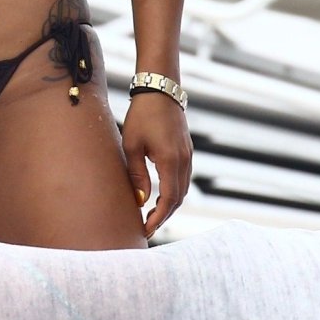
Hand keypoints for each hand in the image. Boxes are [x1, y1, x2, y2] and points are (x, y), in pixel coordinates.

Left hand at [122, 89, 192, 236]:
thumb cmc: (142, 115)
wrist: (160, 89)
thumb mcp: (132, 145)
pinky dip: (174, 192)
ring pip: (183, 189)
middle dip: (163, 216)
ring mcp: (188, 155)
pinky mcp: (186, 150)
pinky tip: (159, 195)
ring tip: (151, 215)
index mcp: (170, 160)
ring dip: (169, 205)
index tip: (144, 230)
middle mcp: (184, 160)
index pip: (168, 200)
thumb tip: (140, 200)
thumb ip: (137, 174)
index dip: (157, 218)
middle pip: (178, 198)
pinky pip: (183, 178)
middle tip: (146, 227)